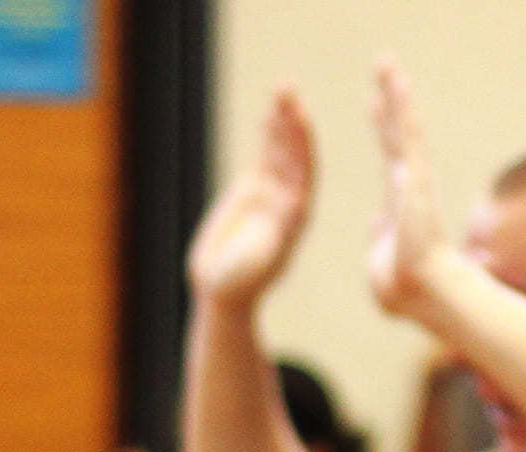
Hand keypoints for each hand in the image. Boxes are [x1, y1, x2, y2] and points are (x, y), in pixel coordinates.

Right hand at [188, 89, 314, 307]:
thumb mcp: (259, 261)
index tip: (302, 119)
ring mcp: (272, 191)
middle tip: (289, 90)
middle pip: (294, 153)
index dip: (303, 145)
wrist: (222, 290)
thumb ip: (276, 235)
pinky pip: (264, 156)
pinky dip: (268, 133)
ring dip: (282, 119)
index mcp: (297, 216)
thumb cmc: (240, 283)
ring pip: (280, 149)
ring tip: (283, 88)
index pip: (304, 172)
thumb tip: (297, 208)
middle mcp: (289, 199)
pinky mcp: (254, 188)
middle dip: (293, 122)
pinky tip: (271, 111)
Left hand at [364, 58, 451, 320]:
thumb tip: (377, 229)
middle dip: (390, 100)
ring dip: (396, 94)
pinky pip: (409, 135)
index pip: (389, 157)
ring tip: (386, 62)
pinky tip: (396, 81)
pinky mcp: (416, 179)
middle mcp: (408, 186)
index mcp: (399, 204)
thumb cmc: (404, 291)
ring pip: (404, 127)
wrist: (423, 295)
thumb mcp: (378, 263)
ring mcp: (414, 180)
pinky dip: (403, 107)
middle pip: (397, 134)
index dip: (383, 128)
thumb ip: (378, 241)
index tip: (374, 105)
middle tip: (384, 69)